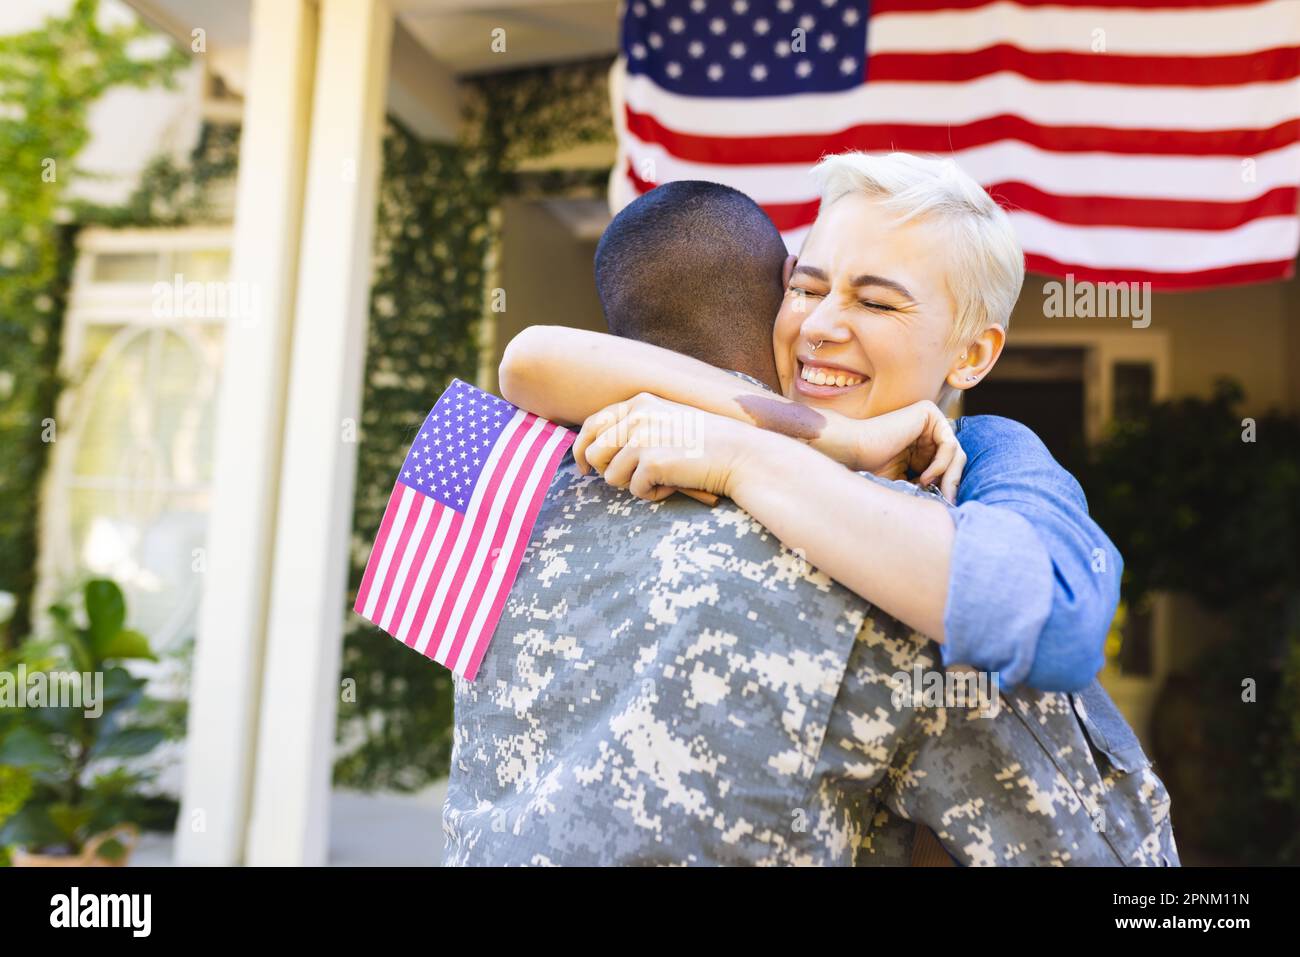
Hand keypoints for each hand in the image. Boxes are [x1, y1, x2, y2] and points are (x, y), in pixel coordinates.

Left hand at [574, 393, 761, 503]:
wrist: (739, 453)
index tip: (584, 467)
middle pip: (594, 453)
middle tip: (631, 479)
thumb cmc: (705, 442)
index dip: (582, 449)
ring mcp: (642, 439)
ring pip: (611, 477)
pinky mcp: (651, 463)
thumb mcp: (666, 421)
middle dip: (607, 471)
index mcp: (638, 403)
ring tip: (662, 478)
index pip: (592, 424)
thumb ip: (635, 428)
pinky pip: (635, 491)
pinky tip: (675, 483)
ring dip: (633, 484)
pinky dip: (653, 494)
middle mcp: (636, 417)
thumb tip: (597, 455)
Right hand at [850, 400, 965, 502]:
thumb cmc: (874, 468)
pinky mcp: (929, 412)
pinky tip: (925, 477)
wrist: (854, 451)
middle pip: (957, 457)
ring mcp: (930, 418)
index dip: (949, 484)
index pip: (950, 464)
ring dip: (947, 476)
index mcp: (924, 444)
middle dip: (952, 481)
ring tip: (928, 488)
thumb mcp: (910, 480)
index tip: (945, 504)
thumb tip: (954, 499)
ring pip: (956, 452)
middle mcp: (929, 429)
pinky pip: (949, 444)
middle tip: (947, 500)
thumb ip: (932, 484)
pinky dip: (941, 464)